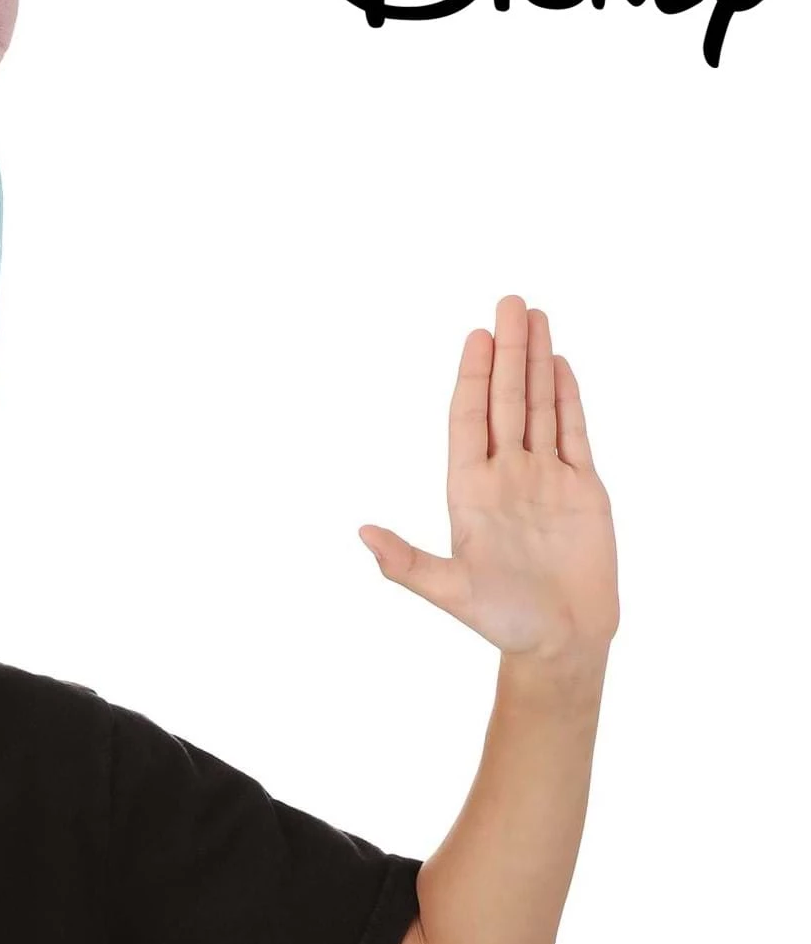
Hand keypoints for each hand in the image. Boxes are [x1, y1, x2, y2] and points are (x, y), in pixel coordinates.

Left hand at [359, 294, 619, 663]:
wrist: (562, 643)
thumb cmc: (504, 622)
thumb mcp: (449, 591)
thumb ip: (407, 563)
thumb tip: (361, 535)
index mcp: (470, 493)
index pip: (468, 420)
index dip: (472, 377)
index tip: (476, 335)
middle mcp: (505, 477)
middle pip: (505, 401)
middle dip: (508, 352)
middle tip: (510, 300)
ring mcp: (544, 479)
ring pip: (541, 407)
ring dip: (537, 363)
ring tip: (536, 316)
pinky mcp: (582, 489)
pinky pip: (573, 432)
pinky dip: (569, 398)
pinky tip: (561, 364)